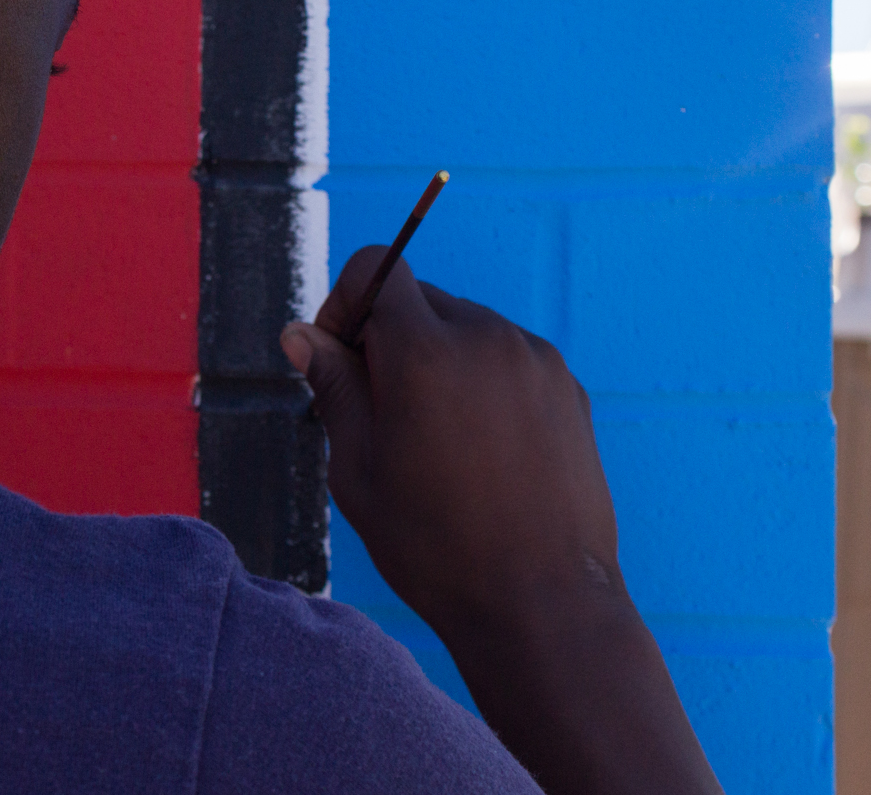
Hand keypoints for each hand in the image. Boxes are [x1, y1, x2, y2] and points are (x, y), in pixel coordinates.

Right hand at [282, 246, 617, 634]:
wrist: (543, 603)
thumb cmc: (437, 546)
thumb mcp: (358, 470)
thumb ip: (334, 388)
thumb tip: (302, 335)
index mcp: (425, 352)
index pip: (377, 267)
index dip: (346, 302)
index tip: (341, 356)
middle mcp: (486, 337)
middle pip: (421, 299)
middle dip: (390, 338)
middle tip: (383, 414)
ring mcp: (535, 359)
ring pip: (467, 328)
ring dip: (440, 360)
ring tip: (439, 442)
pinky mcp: (568, 386)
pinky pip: (509, 358)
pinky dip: (484, 382)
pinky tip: (482, 451)